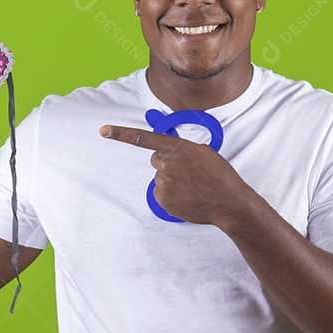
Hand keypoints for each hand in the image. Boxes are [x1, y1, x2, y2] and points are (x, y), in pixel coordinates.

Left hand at [99, 124, 253, 226]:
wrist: (228, 202)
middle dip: (168, 164)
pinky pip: (161, 193)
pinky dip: (172, 195)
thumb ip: (181, 147)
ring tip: (192, 186)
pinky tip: (188, 196)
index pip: (142, 138)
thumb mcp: (203, 152)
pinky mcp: (163, 200)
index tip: (104, 130)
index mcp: (177, 147)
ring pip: (160, 177)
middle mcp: (167, 164)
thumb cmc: (219, 175)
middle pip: (156, 160)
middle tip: (189, 172)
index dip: (120, 133)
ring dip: (172, 180)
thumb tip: (166, 149)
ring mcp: (164, 183)